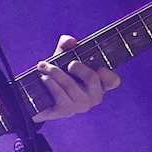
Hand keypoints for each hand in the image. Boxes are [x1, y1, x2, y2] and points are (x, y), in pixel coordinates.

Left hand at [0, 33, 117, 120]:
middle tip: (67, 63)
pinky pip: (59, 94)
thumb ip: (67, 47)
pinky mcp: (66, 110)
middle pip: (92, 78)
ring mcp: (81, 105)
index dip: (107, 72)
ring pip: (71, 85)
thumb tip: (70, 41)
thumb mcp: (62, 58)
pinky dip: (49, 82)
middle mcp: (94, 96)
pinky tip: (43, 78)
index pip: (113, 81)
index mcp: (99, 84)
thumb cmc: (57, 75)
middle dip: (77, 66)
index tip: (97, 65)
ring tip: (43, 66)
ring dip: (54, 71)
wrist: (38, 97)